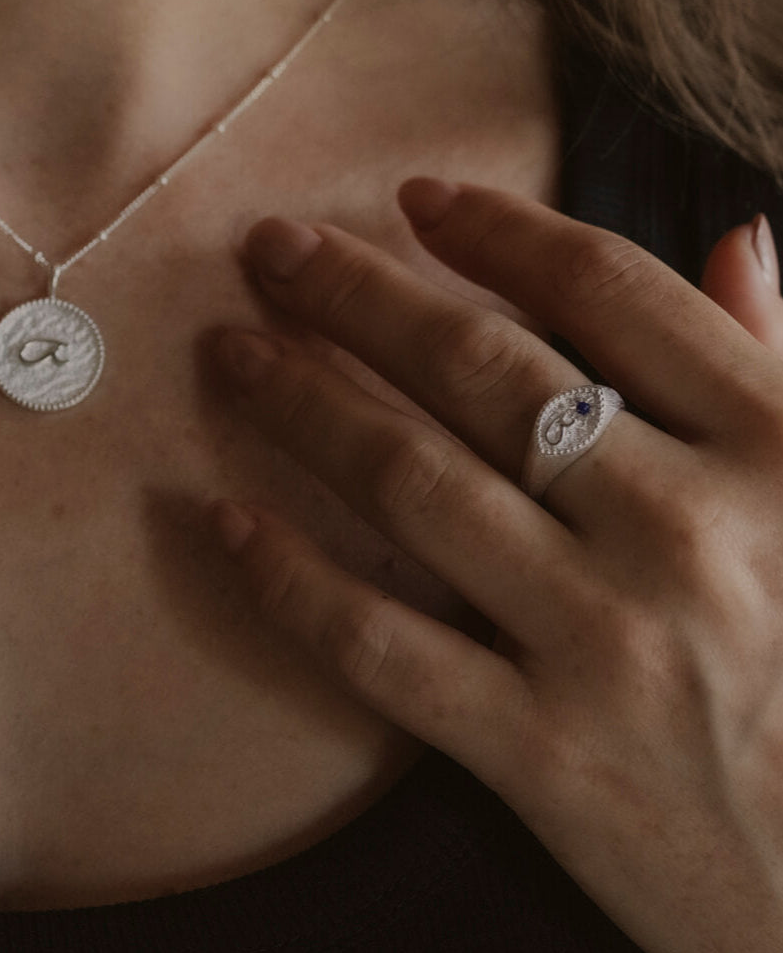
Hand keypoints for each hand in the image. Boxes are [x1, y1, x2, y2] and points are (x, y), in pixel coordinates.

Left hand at [211, 181, 782, 952]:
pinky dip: (290, 580)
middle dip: (359, 293)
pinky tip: (225, 524)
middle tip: (270, 249)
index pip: (609, 292)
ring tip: (229, 353)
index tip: (417, 197)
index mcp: (774, 447)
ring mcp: (605, 642)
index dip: (498, 231)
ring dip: (302, 402)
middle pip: (483, 369)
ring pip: (412, 482)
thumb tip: (737, 238)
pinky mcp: (542, 756)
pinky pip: (382, 646)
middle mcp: (683, 528)